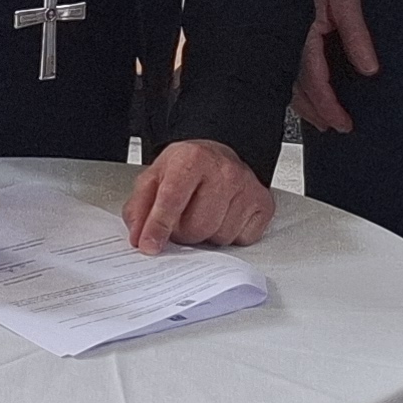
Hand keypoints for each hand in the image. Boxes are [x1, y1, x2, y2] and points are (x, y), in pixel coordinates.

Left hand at [123, 136, 271, 251]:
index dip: (158, 226)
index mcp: (192, 159)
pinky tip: (224, 216)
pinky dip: (228, 235)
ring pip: (218, 237)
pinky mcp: (263, 204)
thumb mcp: (154, 178)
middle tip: (183, 216)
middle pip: (196, 228)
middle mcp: (224, 171)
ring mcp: (247, 187)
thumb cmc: (187, 168)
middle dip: (183, 232)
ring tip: (204, 212)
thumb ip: (139, 207)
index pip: (172, 200)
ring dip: (206, 234)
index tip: (149, 246)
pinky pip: (240, 240)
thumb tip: (139, 238)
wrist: (218, 156)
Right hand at [292, 0, 376, 133]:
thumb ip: (356, 34)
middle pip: (298, 90)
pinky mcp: (278, 36)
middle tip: (335, 127)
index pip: (315, 81)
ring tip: (322, 117)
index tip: (342, 124)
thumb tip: (369, 69)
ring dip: (305, 103)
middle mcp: (286, 42)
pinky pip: (283, 69)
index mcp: (303, 35)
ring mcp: (279, 40)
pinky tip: (305, 92)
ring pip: (287, 83)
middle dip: (317, 112)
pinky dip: (296, 86)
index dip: (329, 107)